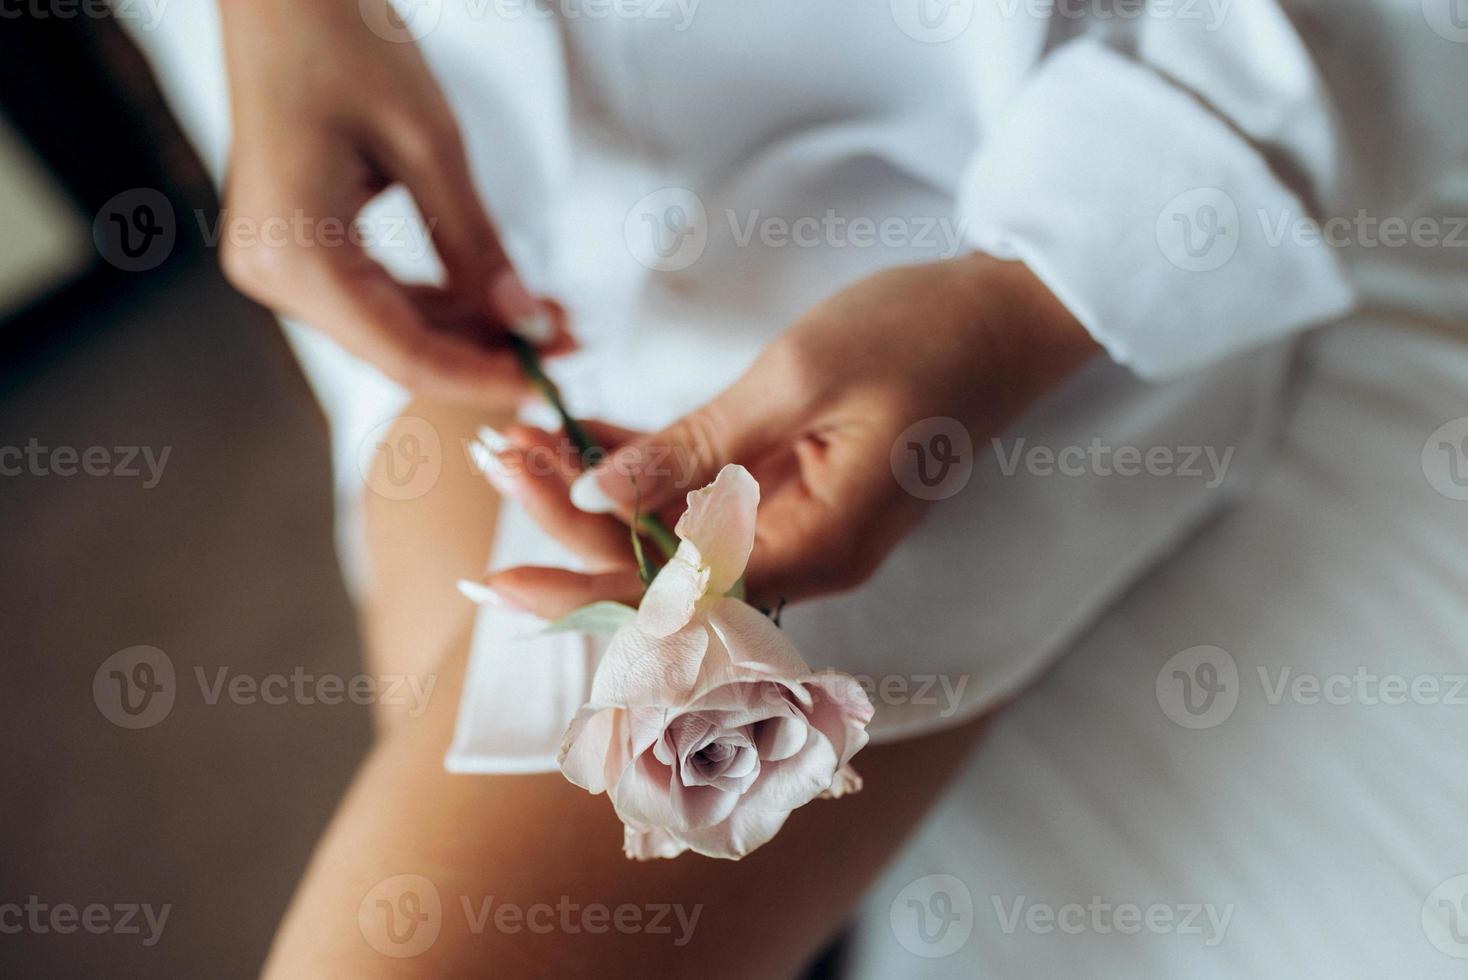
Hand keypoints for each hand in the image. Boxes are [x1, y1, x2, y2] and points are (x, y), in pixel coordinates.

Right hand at [217, 0, 568, 405]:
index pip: (404, 354)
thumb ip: (479, 247)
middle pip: (399, 348)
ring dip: (471, 329)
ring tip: (550, 317)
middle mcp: (274, 273)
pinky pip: (377, 296)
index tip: (552, 385)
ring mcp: (279, 263)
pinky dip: (440, 300)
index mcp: (296, 254)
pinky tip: (499, 297)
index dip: (485, 378)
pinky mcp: (295, 246)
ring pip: (393, 327)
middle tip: (570, 341)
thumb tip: (528, 324)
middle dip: (488, 352)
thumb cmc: (344, 40)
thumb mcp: (430, 145)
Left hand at [470, 254, 1098, 613]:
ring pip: (674, 529)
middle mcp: (802, 555)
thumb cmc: (921, 336)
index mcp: (813, 548)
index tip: (495, 572)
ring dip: (597, 490)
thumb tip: (593, 498)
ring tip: (515, 442)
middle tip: (491, 458)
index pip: (670, 592)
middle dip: (569, 521)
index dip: (576, 586)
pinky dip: (646, 465)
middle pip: (661, 565)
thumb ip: (696, 446)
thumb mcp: (798, 379)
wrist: (1006, 316)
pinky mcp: (795, 485)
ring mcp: (799, 522)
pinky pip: (704, 492)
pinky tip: (581, 431)